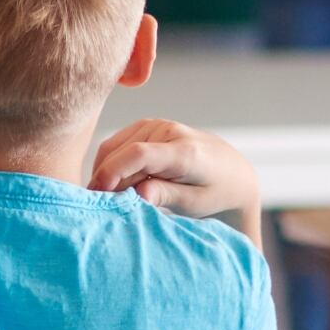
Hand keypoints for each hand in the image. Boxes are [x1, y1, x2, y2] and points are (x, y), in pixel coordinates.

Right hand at [90, 120, 261, 236]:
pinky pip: (118, 142)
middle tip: (103, 205)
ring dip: (106, 171)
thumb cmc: (215, 193)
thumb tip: (138, 194)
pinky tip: (118, 182)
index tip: (97, 194)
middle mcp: (169, 131)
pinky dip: (112, 162)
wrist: (232, 175)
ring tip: (113, 196)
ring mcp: (157, 125)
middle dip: (105, 178)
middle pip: (122, 151)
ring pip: (114, 146)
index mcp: (184, 152)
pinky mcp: (149, 125)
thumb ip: (166, 196)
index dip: (112, 172)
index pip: (139, 154)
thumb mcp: (195, 203)